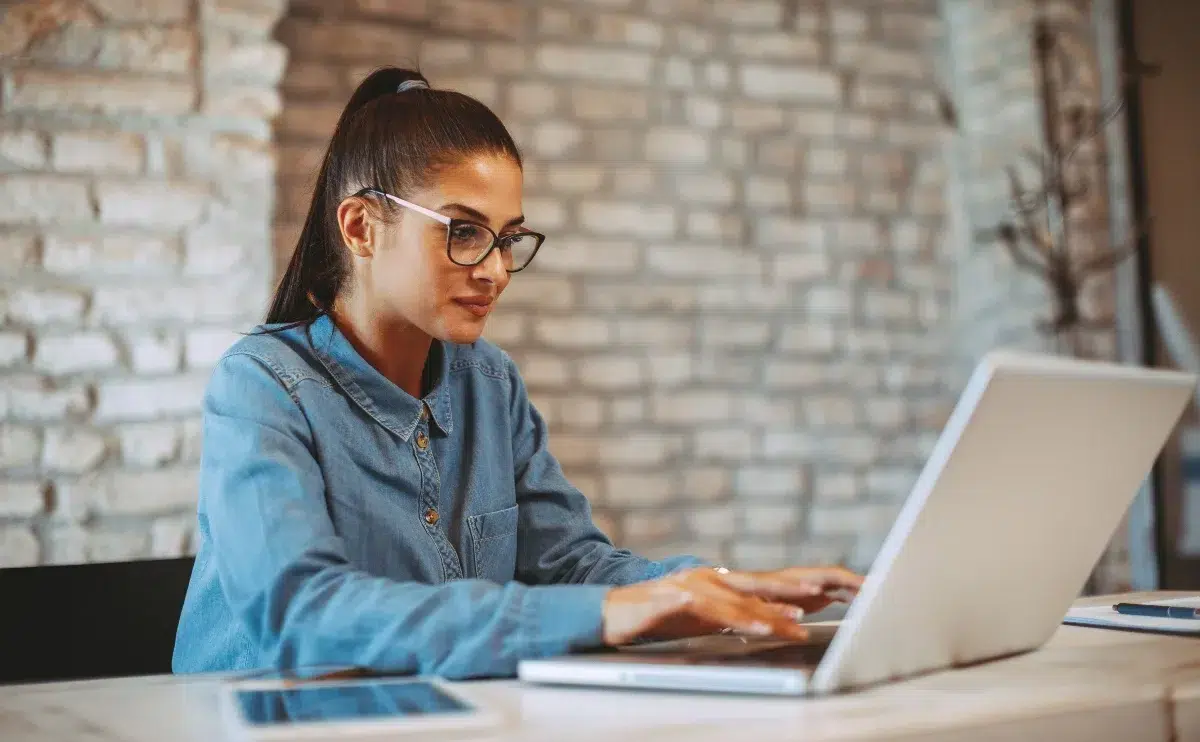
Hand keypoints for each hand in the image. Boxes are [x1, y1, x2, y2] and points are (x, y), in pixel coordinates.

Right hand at [601, 565, 863, 645]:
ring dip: (774, 613)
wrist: (609, 611)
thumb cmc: (659, 616)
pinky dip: (739, 620)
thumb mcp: (707, 618)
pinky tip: (758, 629)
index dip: (810, 586)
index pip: (775, 583)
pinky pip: (713, 612)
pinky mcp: (675, 598)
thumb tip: (780, 622)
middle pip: (768, 583)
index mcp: (725, 581)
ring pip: (743, 601)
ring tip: (800, 625)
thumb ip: (741, 615)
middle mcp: (715, 577)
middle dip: (806, 590)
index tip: (845, 592)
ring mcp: (695, 585)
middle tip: (840, 595)